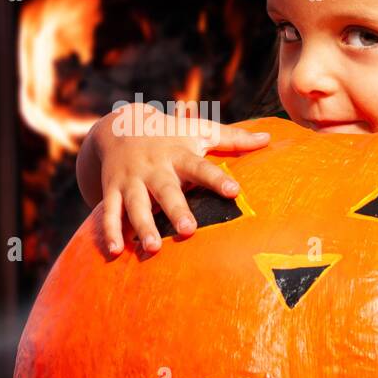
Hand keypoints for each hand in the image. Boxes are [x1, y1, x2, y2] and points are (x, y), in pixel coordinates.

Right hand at [93, 103, 269, 256]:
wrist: (119, 126)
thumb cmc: (169, 133)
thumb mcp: (198, 130)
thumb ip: (232, 138)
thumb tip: (268, 139)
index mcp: (178, 153)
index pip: (200, 167)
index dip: (216, 178)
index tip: (234, 191)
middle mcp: (154, 168)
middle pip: (166, 190)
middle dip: (176, 210)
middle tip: (189, 230)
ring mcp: (131, 180)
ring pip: (136, 205)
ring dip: (143, 226)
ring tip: (153, 248)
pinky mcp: (112, 190)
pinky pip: (109, 212)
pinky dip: (110, 232)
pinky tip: (115, 251)